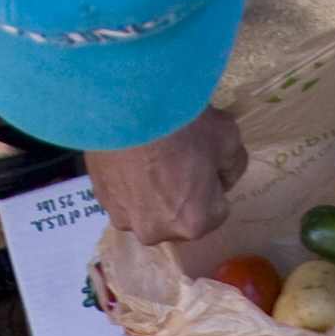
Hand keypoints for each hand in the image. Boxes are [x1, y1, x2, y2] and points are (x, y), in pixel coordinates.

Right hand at [90, 110, 246, 245]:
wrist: (127, 103)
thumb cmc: (182, 123)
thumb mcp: (228, 137)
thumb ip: (232, 167)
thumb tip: (221, 178)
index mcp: (193, 223)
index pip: (216, 212)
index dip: (213, 185)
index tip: (204, 161)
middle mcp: (157, 232)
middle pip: (179, 216)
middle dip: (182, 195)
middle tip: (175, 158)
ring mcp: (125, 218)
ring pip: (149, 209)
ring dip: (152, 193)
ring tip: (149, 158)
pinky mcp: (102, 200)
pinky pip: (124, 197)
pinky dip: (128, 183)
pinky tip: (129, 157)